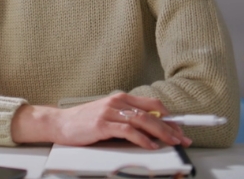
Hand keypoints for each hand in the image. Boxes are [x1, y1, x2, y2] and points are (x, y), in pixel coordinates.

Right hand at [11, 93, 191, 148]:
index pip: (152, 105)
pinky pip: (127, 131)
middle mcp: (117, 102)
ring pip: (142, 120)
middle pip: (151, 113)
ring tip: (172, 142)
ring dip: (161, 132)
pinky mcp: (102, 124)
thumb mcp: (109, 116)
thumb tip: (152, 129)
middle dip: (171, 126)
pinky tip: (150, 145)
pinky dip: (142, 139)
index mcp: (121, 98)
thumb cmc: (84, 122)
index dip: (170, 116)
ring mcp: (109, 112)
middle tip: (183, 138)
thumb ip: (128, 119)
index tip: (182, 128)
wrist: (60, 123)